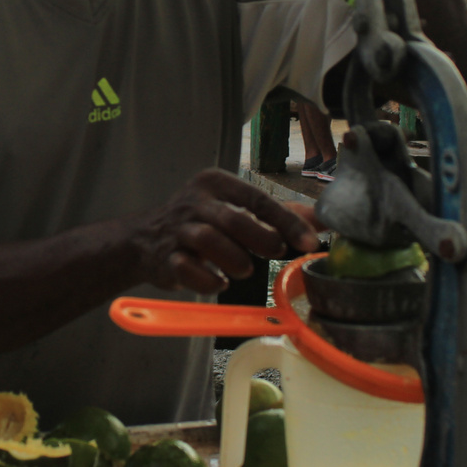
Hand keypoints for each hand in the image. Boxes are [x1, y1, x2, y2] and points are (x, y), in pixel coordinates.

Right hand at [131, 170, 319, 292]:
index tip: (311, 241)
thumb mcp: (234, 206)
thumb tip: (323, 218)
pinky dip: (209, 282)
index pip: (257, 199)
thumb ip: (276, 213)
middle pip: (233, 219)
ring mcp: (177, 230)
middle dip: (262, 239)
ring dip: (235, 260)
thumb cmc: (199, 221)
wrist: (144, 239)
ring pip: (209, 242)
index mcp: (214, 183)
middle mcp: (194, 202)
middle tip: (277, 252)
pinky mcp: (166, 258)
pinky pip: (189, 271)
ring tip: (244, 270)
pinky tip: (219, 283)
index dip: (287, 221)